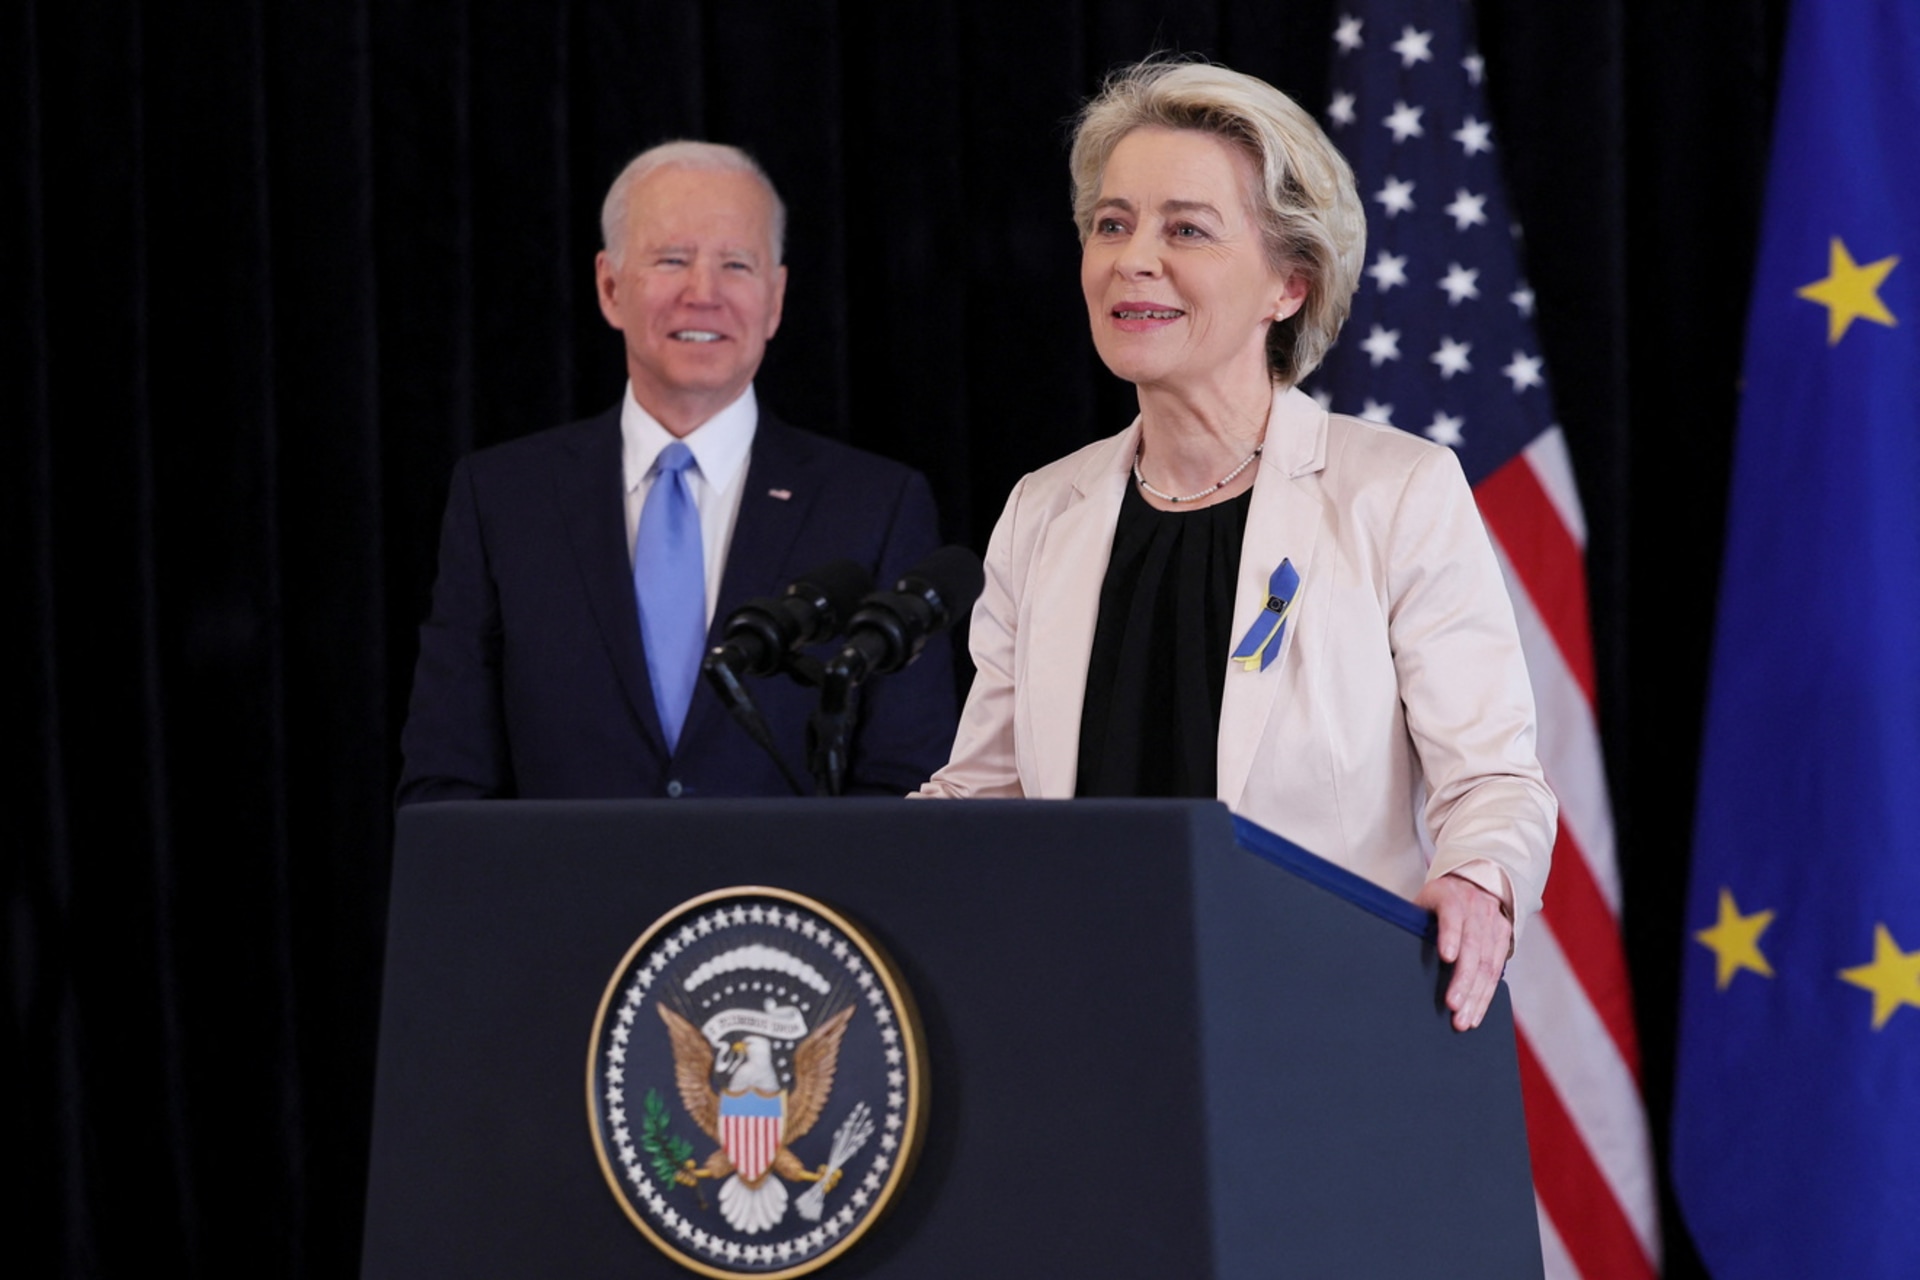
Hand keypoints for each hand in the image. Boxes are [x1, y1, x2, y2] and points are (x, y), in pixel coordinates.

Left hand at [1414, 873, 1512, 1031]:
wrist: (1471, 882)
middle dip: (1463, 979)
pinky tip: (1476, 1013)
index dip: (1449, 935)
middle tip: (1452, 1006)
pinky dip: (1487, 994)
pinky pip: (1498, 969)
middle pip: (1473, 946)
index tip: (1446, 956)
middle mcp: (1474, 906)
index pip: (1451, 914)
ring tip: (1463, 1019)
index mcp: (1448, 895)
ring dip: (1476, 995)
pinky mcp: (1504, 936)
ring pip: (1488, 963)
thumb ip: (1412, 923)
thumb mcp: (1420, 903)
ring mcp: (1492, 921)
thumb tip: (1383, 953)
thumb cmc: (1435, 901)